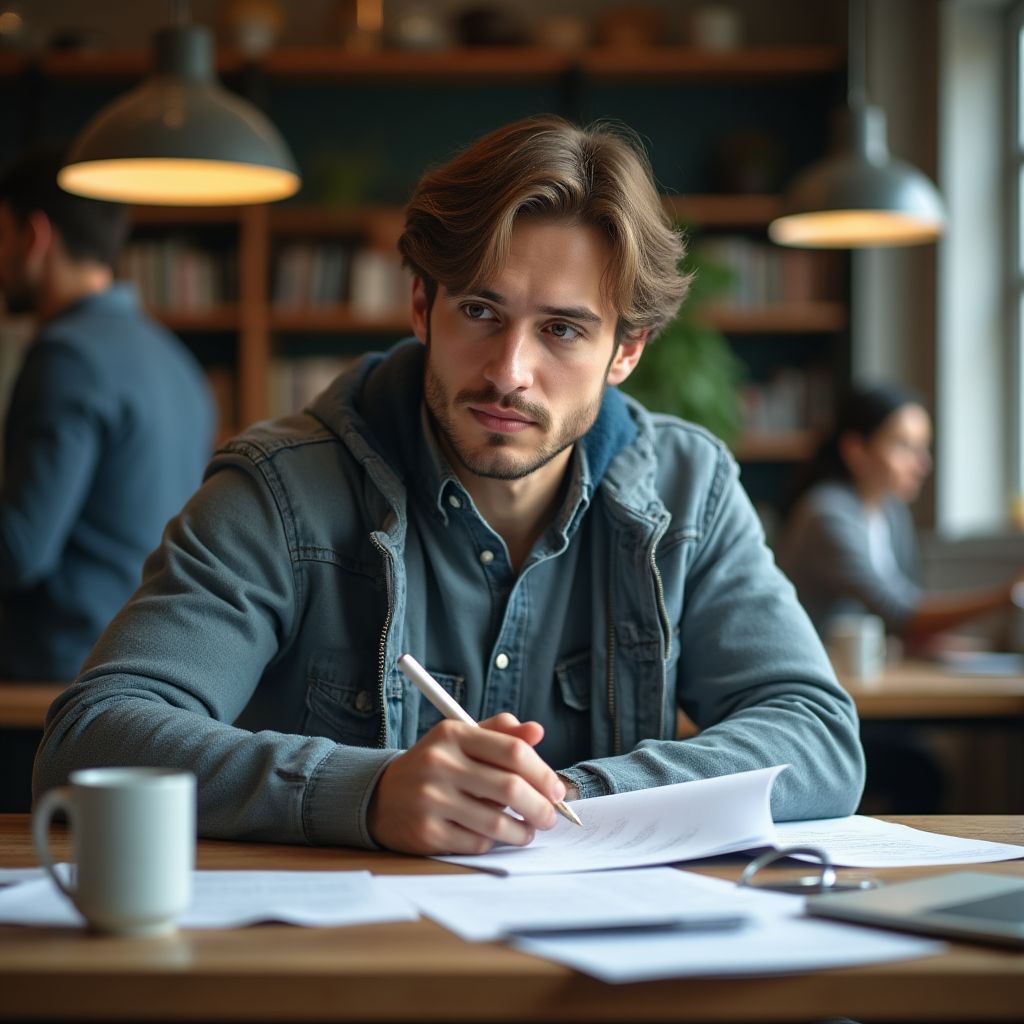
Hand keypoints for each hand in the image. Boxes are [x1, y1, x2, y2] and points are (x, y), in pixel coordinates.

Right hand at [367, 712, 567, 854]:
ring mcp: (430, 799)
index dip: (543, 773)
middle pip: (510, 788)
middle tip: (550, 816)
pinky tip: (493, 836)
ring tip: (528, 830)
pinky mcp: (426, 833)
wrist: (382, 796)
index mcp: (453, 734)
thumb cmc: (436, 765)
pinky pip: (477, 843)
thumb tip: (537, 731)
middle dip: (541, 807)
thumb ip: (502, 733)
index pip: (513, 751)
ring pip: (497, 823)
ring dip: (522, 831)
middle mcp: (439, 763)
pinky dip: (493, 843)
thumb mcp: (463, 739)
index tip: (557, 790)